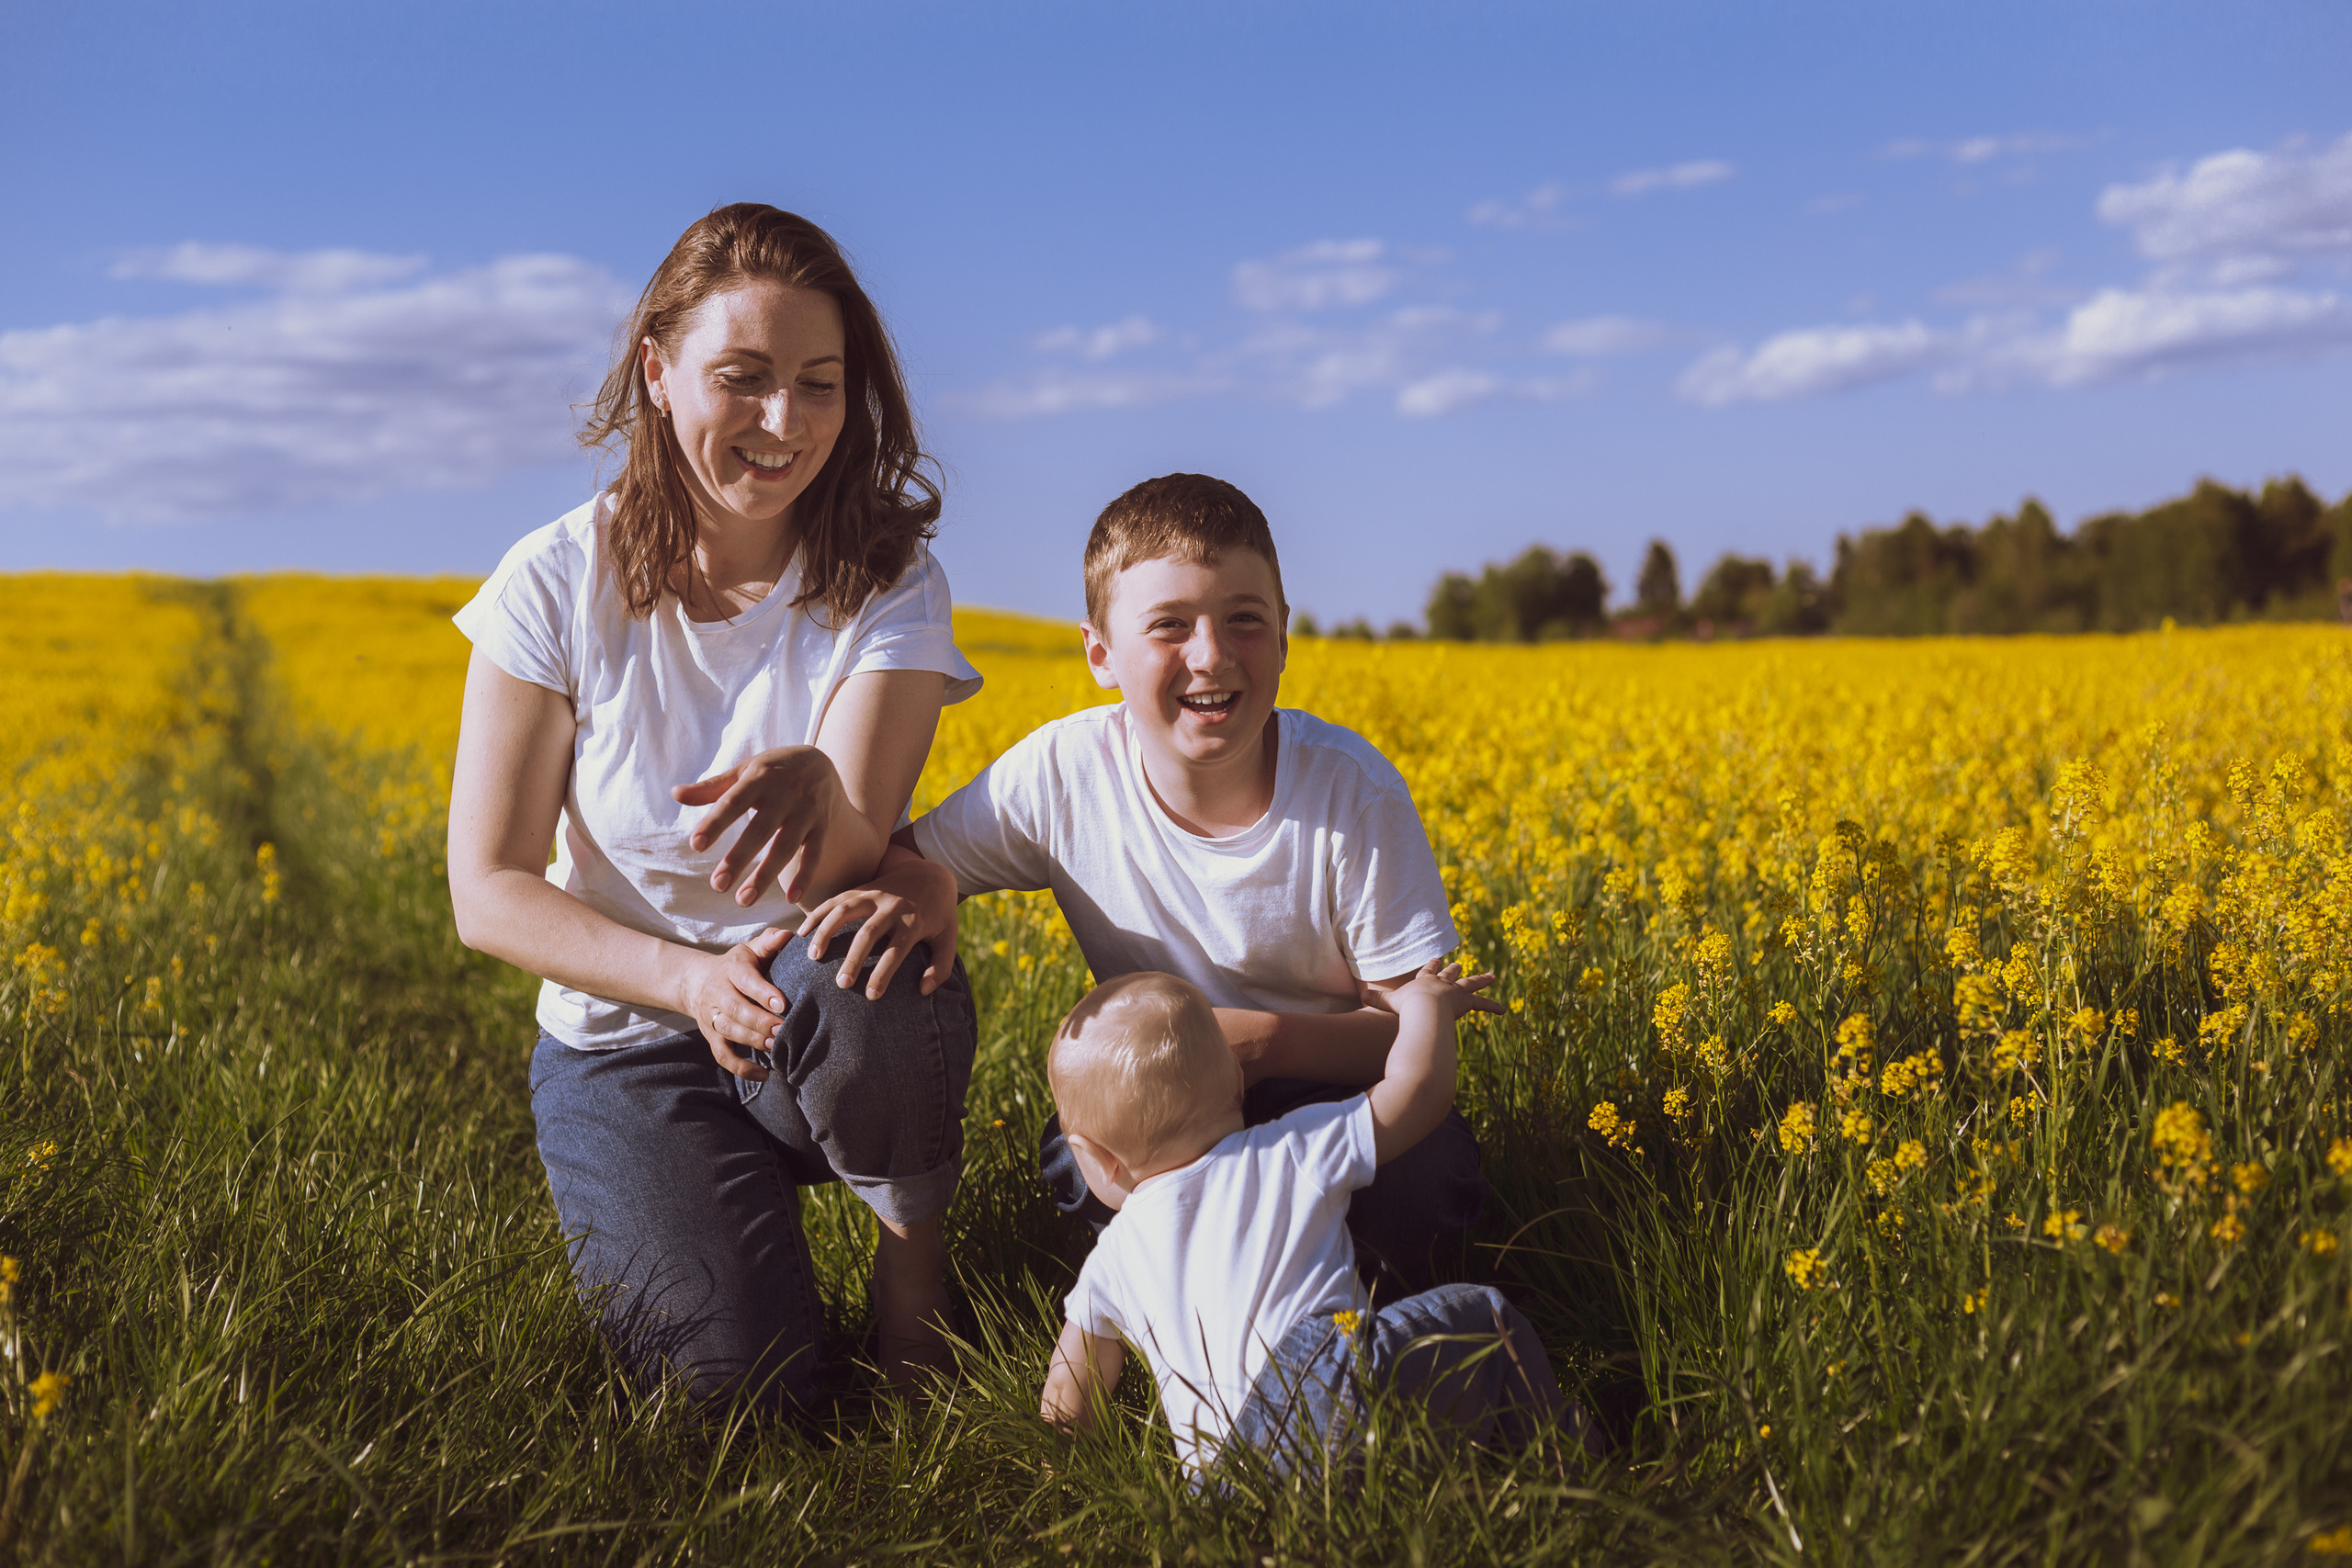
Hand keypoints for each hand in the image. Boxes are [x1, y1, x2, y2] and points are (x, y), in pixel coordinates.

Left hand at [674, 746, 838, 906]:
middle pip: (760, 830)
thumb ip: (711, 788)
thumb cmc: (772, 771)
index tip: (695, 846)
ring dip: (766, 876)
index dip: (715, 823)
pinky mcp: (822, 827)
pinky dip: (805, 877)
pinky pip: (814, 854)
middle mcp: (785, 795)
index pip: (733, 802)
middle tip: (717, 886)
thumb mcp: (743, 771)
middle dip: (739, 859)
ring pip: (786, 847)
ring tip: (743, 900)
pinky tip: (791, 900)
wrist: (821, 762)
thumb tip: (675, 794)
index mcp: (760, 778)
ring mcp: (807, 812)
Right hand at [680, 928, 794, 1079]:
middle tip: (785, 1029)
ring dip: (754, 1041)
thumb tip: (787, 935)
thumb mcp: (749, 949)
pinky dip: (741, 1068)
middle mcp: (718, 993)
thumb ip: (769, 942)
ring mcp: (712, 1017)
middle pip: (736, 1010)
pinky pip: (723, 1056)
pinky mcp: (711, 1037)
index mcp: (731, 969)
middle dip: (761, 1022)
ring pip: (729, 1032)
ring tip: (778, 1046)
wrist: (696, 981)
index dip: (762, 992)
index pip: (744, 980)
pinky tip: (764, 1074)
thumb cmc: (736, 965)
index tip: (782, 1003)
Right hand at [798, 852, 959, 998]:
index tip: (871, 996)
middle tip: (841, 984)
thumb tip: (924, 991)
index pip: (897, 951)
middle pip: (869, 933)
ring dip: (827, 931)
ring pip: (846, 910)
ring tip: (812, 956)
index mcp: (914, 922)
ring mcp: (875, 894)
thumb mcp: (949, 939)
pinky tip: (801, 932)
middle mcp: (892, 906)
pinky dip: (817, 913)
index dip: (883, 974)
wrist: (930, 875)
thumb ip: (941, 967)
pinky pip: (835, 899)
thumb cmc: (939, 915)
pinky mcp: (862, 888)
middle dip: (854, 958)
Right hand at [1364, 957, 1504, 1022]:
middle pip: (1450, 974)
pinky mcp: (1466, 1002)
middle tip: (1458, 963)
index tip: (1436, 958)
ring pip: (1471, 983)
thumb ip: (1376, 1000)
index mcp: (1424, 982)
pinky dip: (1493, 1007)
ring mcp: (1455, 991)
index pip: (1428, 971)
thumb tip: (1359, 997)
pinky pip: (1482, 1004)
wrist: (1423, 1009)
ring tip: (1492, 976)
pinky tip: (1504, 1011)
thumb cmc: (1406, 1007)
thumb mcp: (1388, 1003)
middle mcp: (1441, 983)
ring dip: (1482, 980)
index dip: (1432, 966)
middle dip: (1454, 968)